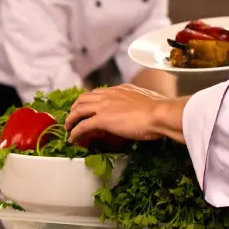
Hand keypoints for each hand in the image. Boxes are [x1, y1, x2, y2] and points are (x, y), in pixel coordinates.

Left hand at [65, 85, 185, 143]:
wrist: (160, 114)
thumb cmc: (160, 110)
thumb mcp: (147, 101)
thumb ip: (138, 103)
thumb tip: (141, 110)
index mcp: (120, 89)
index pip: (99, 93)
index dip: (90, 101)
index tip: (88, 107)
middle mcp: (109, 94)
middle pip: (84, 98)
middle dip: (75, 107)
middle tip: (73, 116)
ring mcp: (104, 106)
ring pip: (79, 110)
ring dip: (70, 119)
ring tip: (68, 128)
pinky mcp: (102, 119)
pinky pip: (82, 126)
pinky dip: (75, 132)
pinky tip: (73, 139)